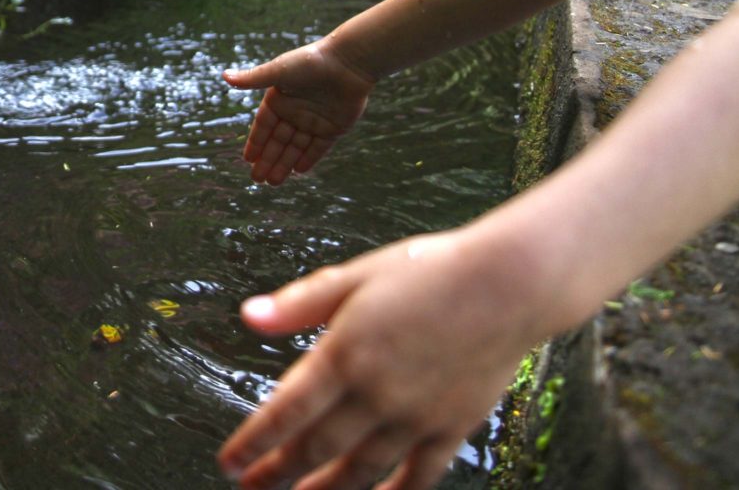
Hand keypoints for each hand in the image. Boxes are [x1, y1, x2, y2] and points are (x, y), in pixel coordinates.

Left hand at [216, 230, 547, 489]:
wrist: (508, 284)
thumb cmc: (429, 270)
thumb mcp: (356, 276)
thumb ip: (300, 303)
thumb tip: (249, 316)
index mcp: (345, 354)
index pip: (287, 411)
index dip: (254, 442)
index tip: (230, 462)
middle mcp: (376, 393)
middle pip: (317, 447)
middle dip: (278, 473)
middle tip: (250, 488)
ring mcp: (415, 416)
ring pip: (361, 469)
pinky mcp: (452, 426)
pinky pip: (419, 474)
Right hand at [223, 39, 374, 183]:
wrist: (348, 62)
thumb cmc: (310, 62)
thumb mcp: (278, 71)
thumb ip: (253, 79)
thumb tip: (224, 76)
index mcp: (279, 99)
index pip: (264, 126)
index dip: (256, 143)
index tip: (247, 159)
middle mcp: (295, 111)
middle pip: (278, 141)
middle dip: (268, 160)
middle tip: (257, 180)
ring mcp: (314, 120)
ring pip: (296, 148)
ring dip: (285, 164)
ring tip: (273, 183)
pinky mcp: (334, 127)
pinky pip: (318, 147)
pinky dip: (309, 159)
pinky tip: (298, 172)